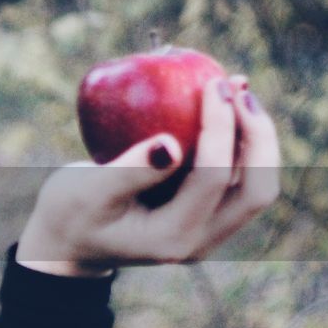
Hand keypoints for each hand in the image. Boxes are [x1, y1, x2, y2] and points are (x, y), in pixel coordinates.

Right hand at [16, 75, 280, 276]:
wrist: (68, 242)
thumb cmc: (70, 212)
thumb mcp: (88, 190)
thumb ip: (130, 170)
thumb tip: (172, 143)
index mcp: (172, 238)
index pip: (213, 179)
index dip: (221, 128)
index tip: (214, 85)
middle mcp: (200, 241)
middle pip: (258, 190)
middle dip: (259, 136)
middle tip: (239, 89)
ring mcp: (207, 232)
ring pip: (257, 184)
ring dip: (256, 136)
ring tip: (238, 87)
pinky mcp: (205, 216)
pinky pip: (239, 178)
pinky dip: (239, 142)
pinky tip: (225, 105)